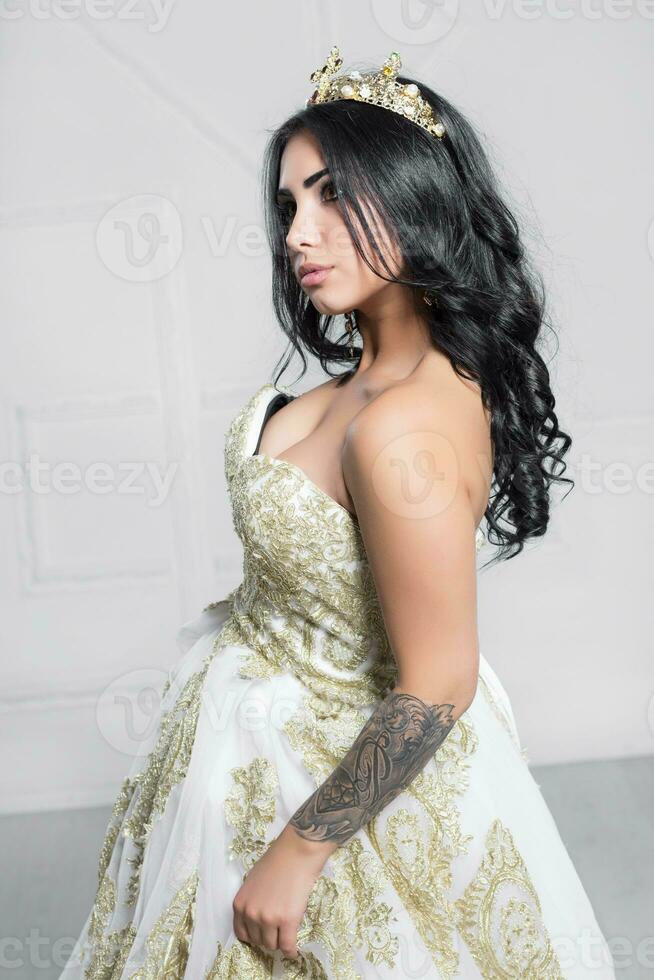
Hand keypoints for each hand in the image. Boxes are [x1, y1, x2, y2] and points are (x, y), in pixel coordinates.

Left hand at [232, 823, 336, 960]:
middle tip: (278, 930)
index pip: (242, 933)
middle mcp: (251, 913)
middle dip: (268, 937)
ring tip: (287, 934)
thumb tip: (257, 917)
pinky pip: (287, 945)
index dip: (254, 935)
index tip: (262, 934)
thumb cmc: (277, 861)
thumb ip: (252, 901)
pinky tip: (294, 950)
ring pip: (272, 945)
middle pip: (258, 941)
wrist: (297, 851)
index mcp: (240, 904)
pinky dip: (291, 951)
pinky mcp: (287, 921)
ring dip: (279, 942)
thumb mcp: (253, 881)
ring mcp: (268, 918)